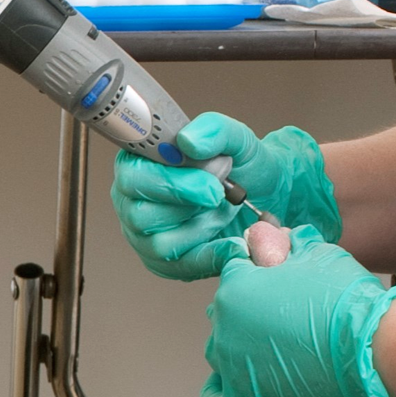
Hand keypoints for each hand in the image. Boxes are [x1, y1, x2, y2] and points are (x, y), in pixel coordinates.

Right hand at [110, 116, 339, 281]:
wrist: (262, 193)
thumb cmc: (239, 162)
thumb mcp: (235, 137)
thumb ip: (213, 129)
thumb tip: (187, 142)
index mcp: (140, 163)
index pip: (132, 177)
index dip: (167, 181)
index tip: (208, 181)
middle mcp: (134, 199)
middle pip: (141, 214)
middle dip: (190, 205)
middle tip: (221, 193)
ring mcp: (144, 233)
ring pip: (160, 243)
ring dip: (202, 227)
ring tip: (225, 208)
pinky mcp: (163, 261)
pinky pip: (179, 267)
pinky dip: (211, 256)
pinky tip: (233, 242)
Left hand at [200, 225, 395, 396]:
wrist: (370, 350)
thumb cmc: (346, 299)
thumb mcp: (318, 253)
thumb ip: (286, 244)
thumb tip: (268, 234)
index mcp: (236, 286)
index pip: (235, 272)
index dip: (259, 272)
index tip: (281, 279)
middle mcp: (223, 326)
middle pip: (226, 312)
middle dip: (249, 308)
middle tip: (287, 315)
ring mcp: (230, 367)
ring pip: (221, 351)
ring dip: (240, 346)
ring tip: (277, 348)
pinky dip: (223, 391)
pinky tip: (244, 382)